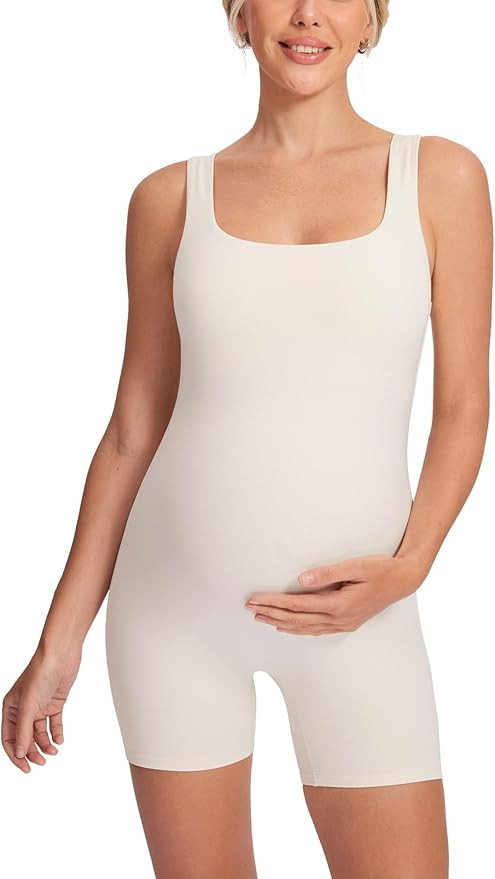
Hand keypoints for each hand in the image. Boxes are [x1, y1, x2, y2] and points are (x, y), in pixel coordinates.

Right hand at [2, 645, 81, 771]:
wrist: (61, 655)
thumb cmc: (40, 674)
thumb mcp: (28, 706)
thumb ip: (23, 731)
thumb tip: (19, 752)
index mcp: (10, 708)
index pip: (9, 737)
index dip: (16, 754)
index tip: (26, 767)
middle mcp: (24, 708)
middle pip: (25, 737)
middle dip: (32, 751)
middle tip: (42, 762)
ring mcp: (39, 706)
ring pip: (40, 732)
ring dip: (45, 744)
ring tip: (53, 751)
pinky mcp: (54, 702)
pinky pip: (54, 723)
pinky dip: (56, 732)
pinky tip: (59, 740)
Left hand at [243, 553, 418, 635]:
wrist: (404, 580)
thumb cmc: (381, 569)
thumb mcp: (356, 565)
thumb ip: (328, 572)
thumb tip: (301, 579)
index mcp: (339, 605)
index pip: (297, 605)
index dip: (274, 602)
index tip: (255, 599)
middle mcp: (339, 619)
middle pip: (296, 620)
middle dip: (271, 614)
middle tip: (249, 608)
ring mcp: (343, 624)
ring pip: (304, 628)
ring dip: (281, 623)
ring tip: (261, 617)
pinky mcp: (347, 622)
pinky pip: (316, 630)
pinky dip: (298, 629)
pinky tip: (287, 627)